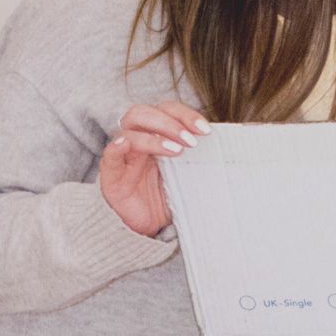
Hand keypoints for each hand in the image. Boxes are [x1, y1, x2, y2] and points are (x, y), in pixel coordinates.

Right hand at [98, 100, 209, 237]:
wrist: (153, 226)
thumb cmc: (170, 194)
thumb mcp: (188, 172)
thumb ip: (198, 156)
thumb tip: (227, 144)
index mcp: (155, 132)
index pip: (166, 110)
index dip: (185, 114)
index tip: (205, 130)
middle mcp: (137, 138)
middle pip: (145, 113)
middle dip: (170, 123)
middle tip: (191, 141)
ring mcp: (123, 155)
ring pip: (130, 132)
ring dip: (154, 138)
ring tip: (176, 152)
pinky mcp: (111, 175)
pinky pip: (109, 155)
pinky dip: (116, 148)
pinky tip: (125, 145)